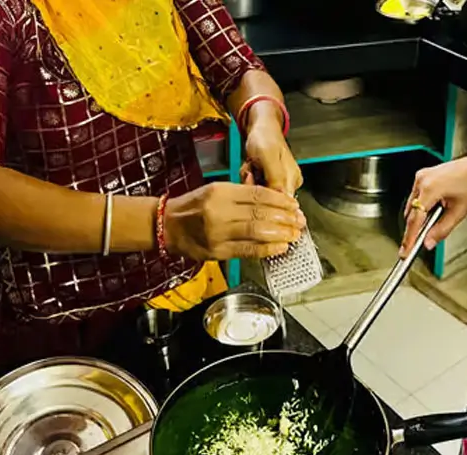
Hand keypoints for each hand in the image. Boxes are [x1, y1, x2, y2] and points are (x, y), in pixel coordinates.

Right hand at [164, 182, 305, 259]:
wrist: (166, 226)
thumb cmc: (193, 207)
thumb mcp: (215, 190)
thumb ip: (242, 195)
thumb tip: (274, 203)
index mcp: (220, 192)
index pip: (258, 195)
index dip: (280, 201)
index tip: (294, 205)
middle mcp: (219, 211)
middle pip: (260, 213)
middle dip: (285, 218)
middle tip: (299, 221)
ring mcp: (218, 233)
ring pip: (256, 232)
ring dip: (280, 234)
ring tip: (294, 234)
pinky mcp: (217, 251)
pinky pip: (247, 250)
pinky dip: (266, 249)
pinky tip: (279, 247)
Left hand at [243, 121, 302, 195]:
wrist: (260, 127)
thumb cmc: (266, 137)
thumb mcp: (269, 155)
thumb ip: (276, 177)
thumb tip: (281, 199)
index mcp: (292, 180)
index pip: (280, 203)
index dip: (263, 196)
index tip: (253, 178)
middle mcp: (287, 185)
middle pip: (268, 199)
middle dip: (254, 185)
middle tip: (252, 169)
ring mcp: (277, 182)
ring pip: (259, 193)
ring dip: (250, 181)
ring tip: (251, 165)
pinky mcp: (268, 180)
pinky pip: (255, 187)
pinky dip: (249, 178)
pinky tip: (250, 167)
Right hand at [399, 148, 466, 256]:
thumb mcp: (459, 212)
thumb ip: (441, 230)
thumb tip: (428, 242)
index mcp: (429, 189)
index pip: (414, 220)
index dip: (409, 238)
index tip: (405, 251)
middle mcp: (422, 180)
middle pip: (411, 213)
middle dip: (415, 227)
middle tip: (420, 241)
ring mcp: (421, 176)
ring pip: (413, 205)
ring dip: (419, 216)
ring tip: (436, 218)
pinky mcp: (423, 175)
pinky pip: (417, 196)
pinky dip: (422, 206)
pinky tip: (435, 208)